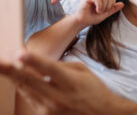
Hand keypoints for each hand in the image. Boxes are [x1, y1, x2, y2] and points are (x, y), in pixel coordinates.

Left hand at [0, 51, 120, 114]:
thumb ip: (61, 65)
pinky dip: (24, 87)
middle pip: (30, 81)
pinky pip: (30, 98)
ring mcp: (50, 109)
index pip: (49, 68)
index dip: (33, 60)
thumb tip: (38, 62)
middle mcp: (58, 97)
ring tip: (3, 66)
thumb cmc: (93, 89)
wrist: (102, 113)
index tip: (19, 53)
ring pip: (26, 90)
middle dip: (11, 70)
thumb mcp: (83, 71)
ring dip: (14, 77)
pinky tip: (19, 79)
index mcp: (71, 82)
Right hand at [74, 0, 123, 27]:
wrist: (82, 22)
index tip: (107, 11)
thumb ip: (113, 9)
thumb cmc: (92, 18)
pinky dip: (99, 6)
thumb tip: (123, 4)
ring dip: (104, 7)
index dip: (112, 4)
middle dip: (108, 6)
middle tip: (102, 12)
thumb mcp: (105, 14)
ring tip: (99, 12)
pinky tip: (97, 11)